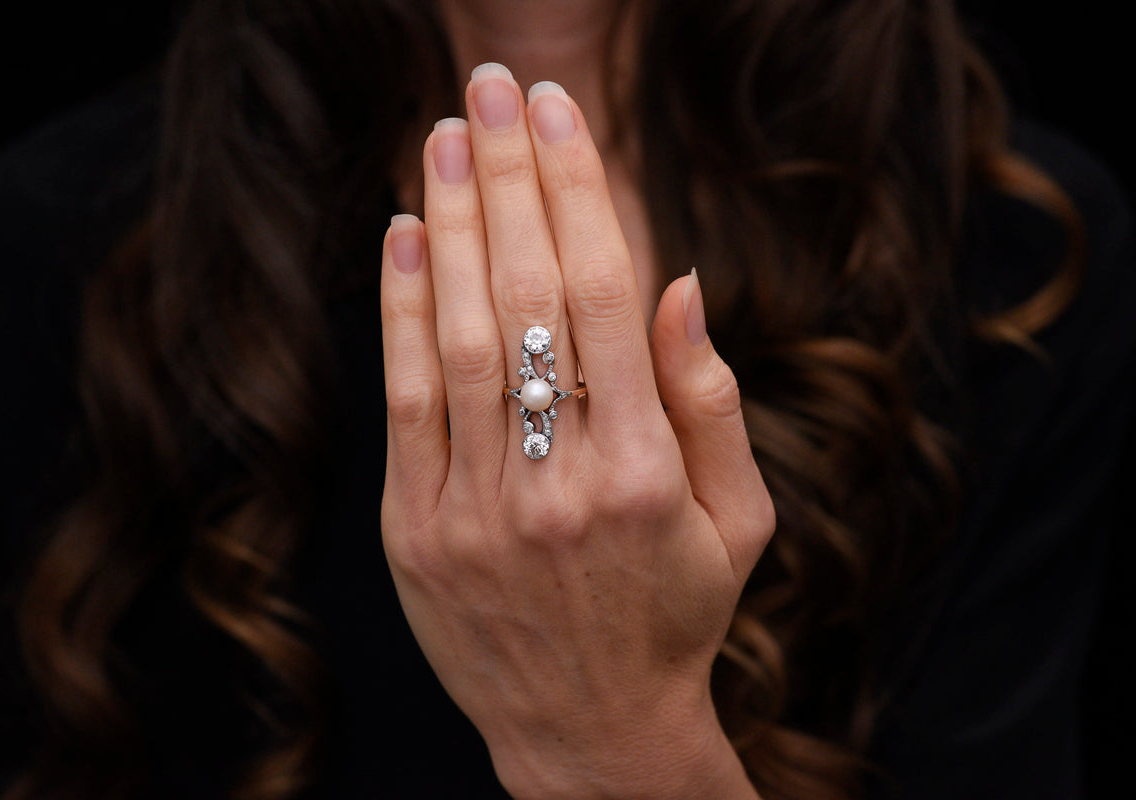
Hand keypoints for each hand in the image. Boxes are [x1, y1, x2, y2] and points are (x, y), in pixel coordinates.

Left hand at [380, 63, 773, 799]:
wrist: (588, 732)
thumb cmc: (675, 614)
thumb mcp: (735, 518)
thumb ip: (707, 397)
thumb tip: (674, 278)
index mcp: (647, 471)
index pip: (602, 295)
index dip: (578, 191)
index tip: (558, 115)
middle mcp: (558, 483)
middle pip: (523, 296)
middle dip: (508, 179)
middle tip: (489, 90)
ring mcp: (477, 510)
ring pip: (456, 337)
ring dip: (450, 225)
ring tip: (446, 139)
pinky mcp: (417, 533)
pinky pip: (406, 402)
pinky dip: (401, 311)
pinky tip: (406, 236)